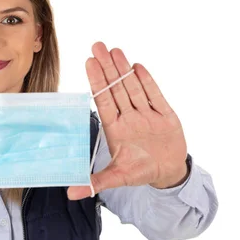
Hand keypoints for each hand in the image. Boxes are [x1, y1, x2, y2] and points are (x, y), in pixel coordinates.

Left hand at [68, 42, 188, 199]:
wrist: (168, 172)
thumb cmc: (140, 171)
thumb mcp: (118, 178)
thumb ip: (96, 182)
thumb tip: (70, 193)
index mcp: (115, 128)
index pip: (104, 100)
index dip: (97, 81)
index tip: (89, 63)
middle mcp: (128, 116)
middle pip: (116, 88)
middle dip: (107, 67)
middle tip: (97, 46)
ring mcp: (146, 113)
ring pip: (133, 87)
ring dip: (124, 69)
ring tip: (114, 50)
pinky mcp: (164, 114)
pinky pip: (155, 95)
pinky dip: (147, 81)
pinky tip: (136, 66)